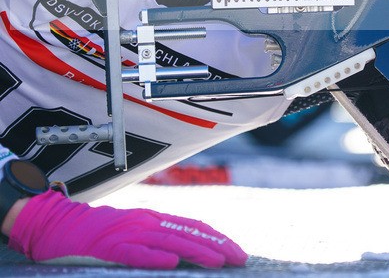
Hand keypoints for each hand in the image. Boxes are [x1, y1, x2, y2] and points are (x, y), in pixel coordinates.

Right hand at [8, 190, 246, 268]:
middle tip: (240, 259)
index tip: (237, 251)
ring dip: (196, 251)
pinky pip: (133, 253)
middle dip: (217, 246)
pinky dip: (153, 258)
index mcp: (152, 219)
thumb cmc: (95, 232)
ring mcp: (127, 233)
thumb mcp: (131, 231)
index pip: (193, 227)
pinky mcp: (107, 247)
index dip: (217, 238)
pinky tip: (171, 264)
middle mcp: (144, 222)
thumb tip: (184, 254)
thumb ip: (155, 239)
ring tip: (218, 261)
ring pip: (168, 242)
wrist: (54, 223)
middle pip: (188, 233)